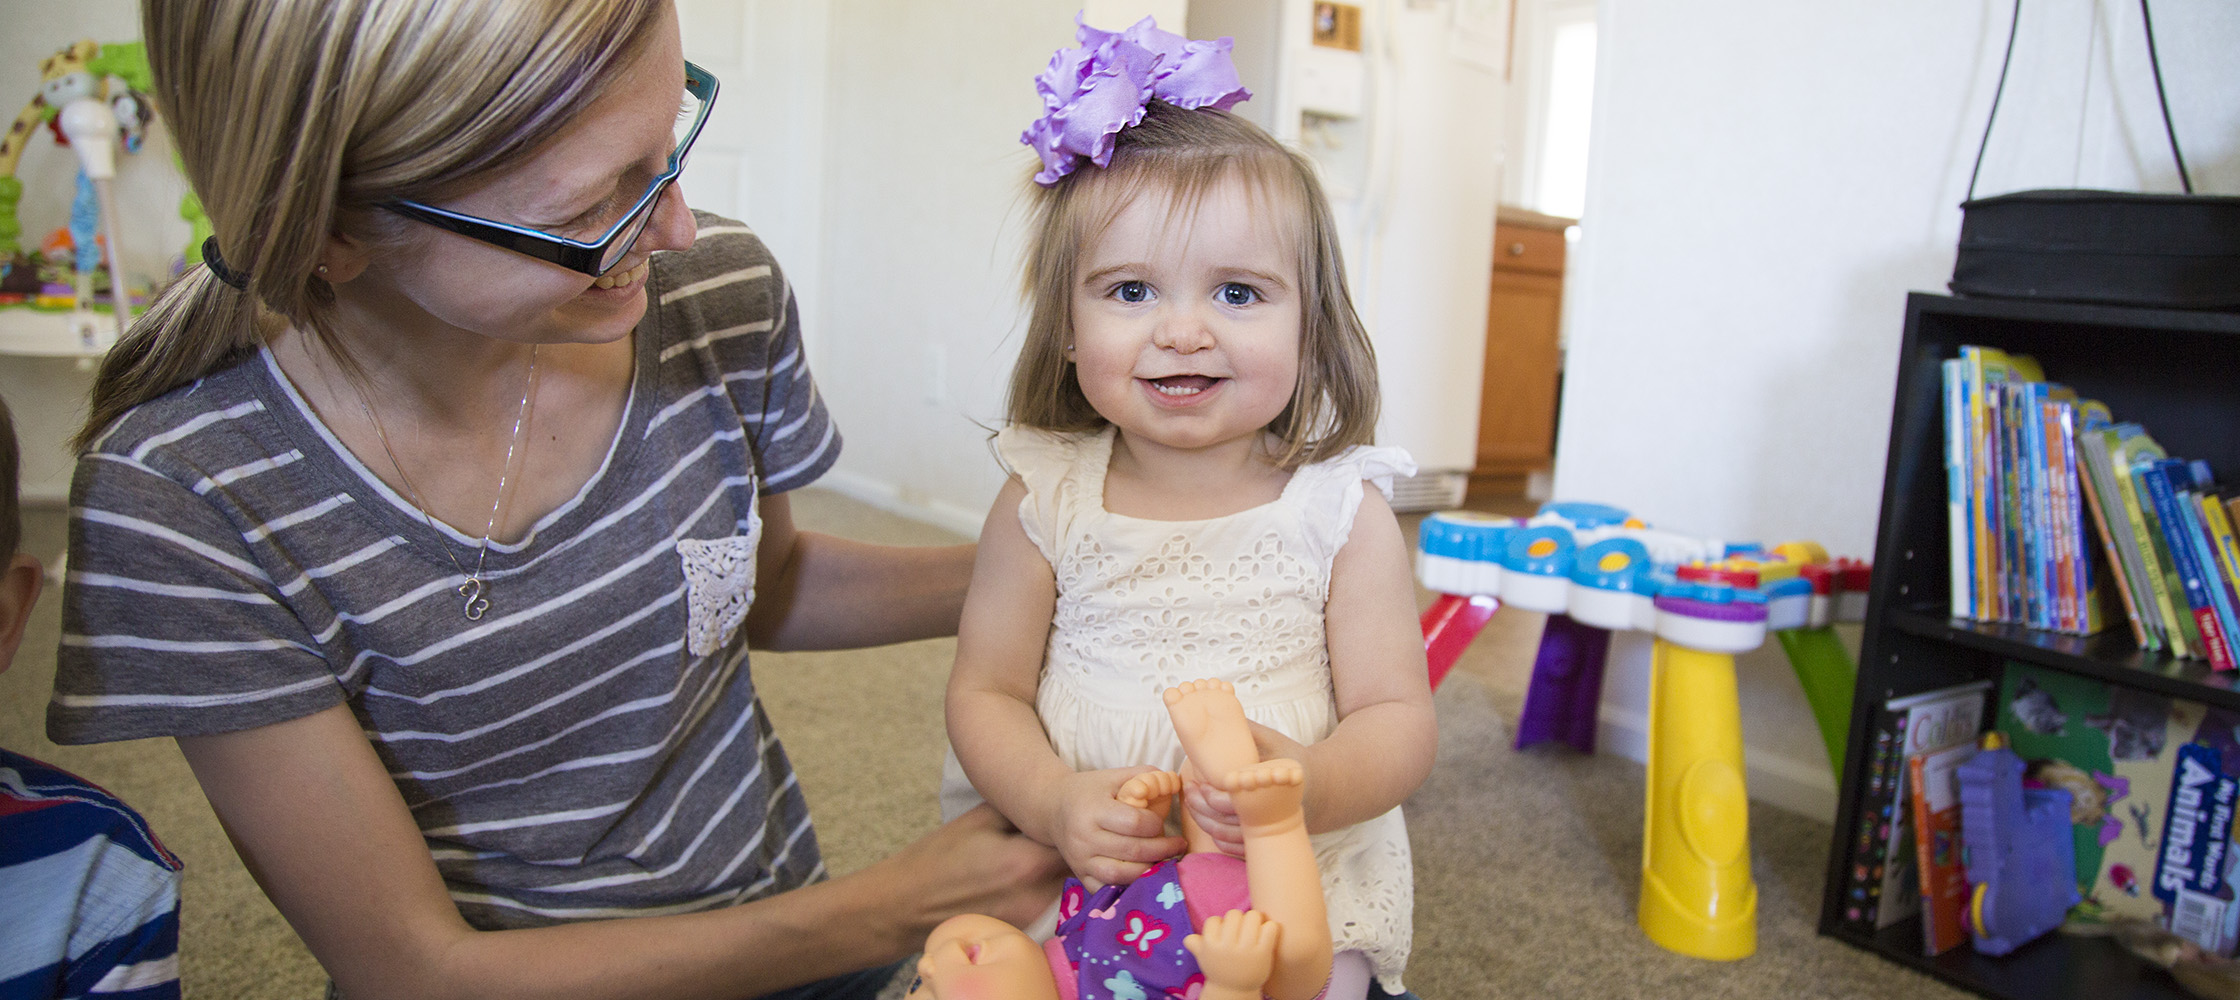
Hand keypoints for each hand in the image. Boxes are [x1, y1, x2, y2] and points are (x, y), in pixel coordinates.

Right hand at [882, 804, 1065, 933]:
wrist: (906, 904)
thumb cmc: (939, 855)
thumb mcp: (982, 818)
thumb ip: (1024, 811)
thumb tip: (1055, 801)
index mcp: (1027, 861)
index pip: (1078, 841)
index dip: (1081, 825)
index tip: (1078, 813)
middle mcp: (1036, 894)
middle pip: (1077, 867)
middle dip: (1076, 847)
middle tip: (1067, 829)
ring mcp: (1031, 917)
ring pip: (1067, 886)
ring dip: (1063, 867)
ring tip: (1047, 849)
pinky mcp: (1023, 930)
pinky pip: (1050, 902)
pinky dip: (1048, 887)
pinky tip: (1030, 875)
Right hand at [1048, 766, 1188, 886]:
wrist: (1052, 809)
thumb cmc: (1089, 791)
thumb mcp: (1114, 776)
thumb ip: (1144, 775)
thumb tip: (1173, 782)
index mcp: (1093, 809)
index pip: (1134, 823)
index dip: (1155, 824)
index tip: (1161, 822)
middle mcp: (1084, 837)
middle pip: (1132, 851)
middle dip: (1162, 849)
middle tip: (1177, 845)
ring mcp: (1081, 860)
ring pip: (1120, 875)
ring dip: (1148, 871)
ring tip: (1164, 861)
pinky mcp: (1080, 875)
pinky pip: (1108, 889)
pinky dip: (1128, 886)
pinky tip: (1143, 875)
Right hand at [1183, 909, 1280, 996]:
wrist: (1236, 992)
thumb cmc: (1220, 971)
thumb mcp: (1205, 960)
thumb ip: (1196, 946)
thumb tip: (1189, 939)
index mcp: (1211, 946)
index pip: (1214, 920)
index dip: (1220, 923)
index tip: (1224, 932)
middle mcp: (1227, 947)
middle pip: (1234, 914)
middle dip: (1238, 918)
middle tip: (1241, 928)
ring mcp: (1246, 949)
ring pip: (1253, 916)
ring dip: (1254, 919)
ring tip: (1254, 928)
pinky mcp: (1263, 952)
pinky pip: (1270, 927)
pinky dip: (1270, 927)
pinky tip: (1266, 935)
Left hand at [1184, 721, 1311, 854]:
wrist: (1320, 786)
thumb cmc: (1290, 758)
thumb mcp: (1274, 740)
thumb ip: (1247, 730)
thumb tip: (1218, 709)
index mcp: (1271, 786)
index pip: (1234, 799)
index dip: (1211, 794)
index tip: (1197, 781)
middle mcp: (1272, 812)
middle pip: (1227, 822)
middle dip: (1202, 809)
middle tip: (1189, 792)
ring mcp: (1270, 829)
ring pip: (1229, 837)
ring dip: (1206, 824)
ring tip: (1193, 804)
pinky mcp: (1268, 838)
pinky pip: (1238, 849)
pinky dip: (1219, 840)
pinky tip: (1208, 823)